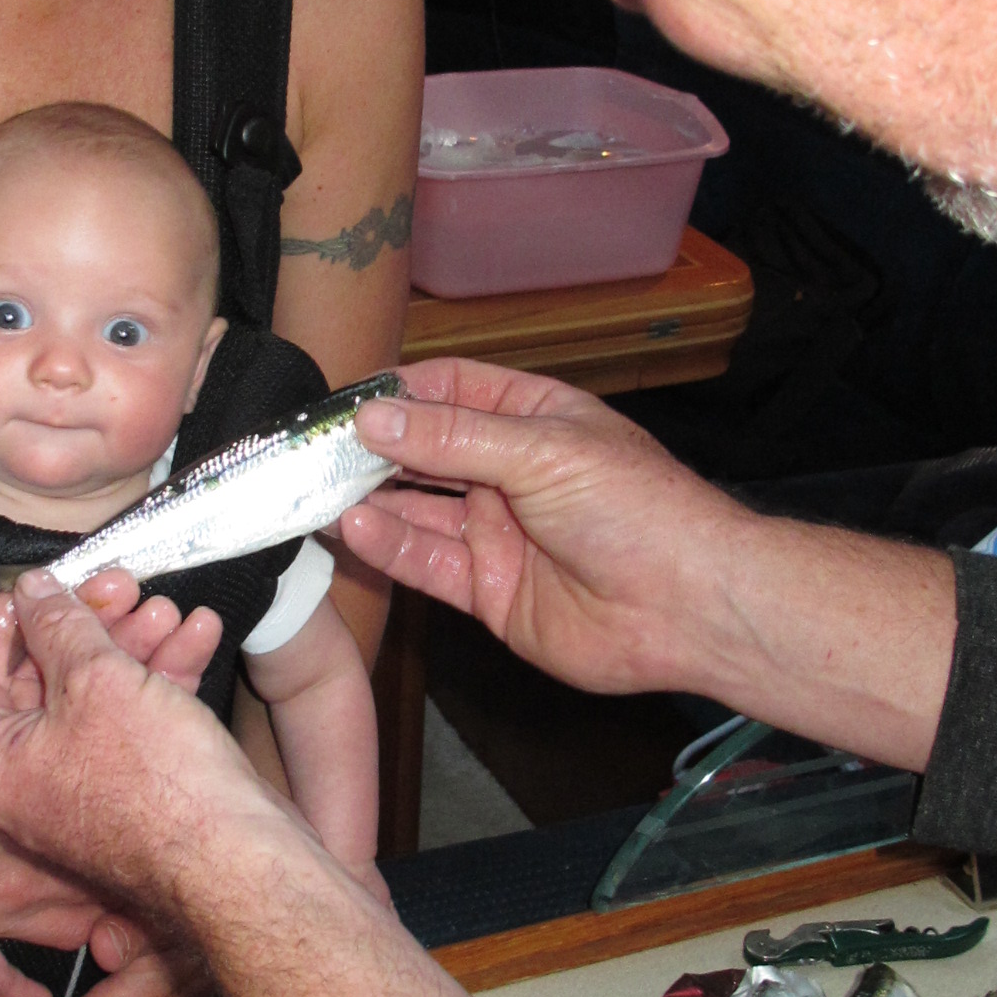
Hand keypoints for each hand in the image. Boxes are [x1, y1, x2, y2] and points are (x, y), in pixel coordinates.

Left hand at [0, 578, 284, 931]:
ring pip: (96, 695)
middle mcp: (30, 782)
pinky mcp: (137, 788)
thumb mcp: (94, 678)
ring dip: (132, 643)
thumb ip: (57, 625)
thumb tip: (32, 593)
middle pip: (38, 682)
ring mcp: (86, 787)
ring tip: (165, 607)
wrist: (233, 859)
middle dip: (82, 623)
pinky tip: (197, 635)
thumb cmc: (153, 784)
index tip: (30, 593)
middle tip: (115, 587)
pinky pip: (136, 719)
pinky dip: (162, 676)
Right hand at [339, 357, 742, 697]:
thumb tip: (373, 417)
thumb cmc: (637, 510)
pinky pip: (427, 564)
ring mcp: (497, 533)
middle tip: (308, 449)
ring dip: (368, 501)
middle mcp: (510, 473)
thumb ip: (452, 439)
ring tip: (312, 490)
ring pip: (416, 511)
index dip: (396, 393)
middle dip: (369, 450)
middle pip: (424, 452)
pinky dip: (388, 548)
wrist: (688, 606)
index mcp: (533, 419)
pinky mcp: (489, 591)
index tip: (340, 398)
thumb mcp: (542, 452)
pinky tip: (351, 530)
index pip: (449, 390)